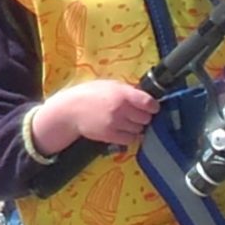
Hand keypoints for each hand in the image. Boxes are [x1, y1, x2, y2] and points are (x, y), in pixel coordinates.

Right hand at [35, 79, 158, 152]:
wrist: (70, 110)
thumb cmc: (90, 94)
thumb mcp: (110, 85)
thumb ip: (128, 90)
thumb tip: (145, 96)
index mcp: (123, 94)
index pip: (149, 103)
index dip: (153, 106)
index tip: (152, 107)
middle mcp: (121, 109)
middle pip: (146, 118)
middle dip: (144, 116)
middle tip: (137, 114)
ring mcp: (116, 124)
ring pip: (139, 130)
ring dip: (136, 127)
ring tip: (127, 122)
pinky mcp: (110, 136)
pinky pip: (130, 139)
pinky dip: (129, 136)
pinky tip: (123, 130)